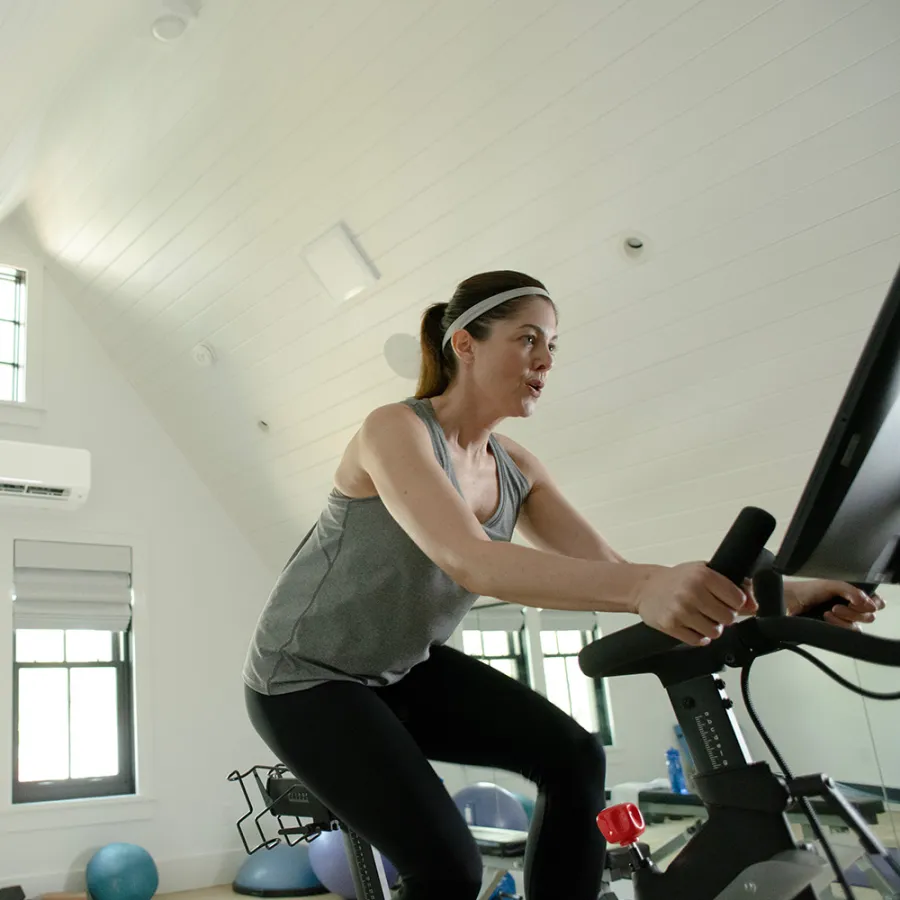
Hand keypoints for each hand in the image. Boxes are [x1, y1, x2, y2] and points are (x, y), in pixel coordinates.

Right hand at [634, 562, 757, 645]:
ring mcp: (681, 610)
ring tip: (701, 618)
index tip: (727, 602)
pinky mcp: (671, 625)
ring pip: (715, 632)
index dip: (735, 603)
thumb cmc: (676, 580)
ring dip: (711, 628)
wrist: (644, 587)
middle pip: (728, 618)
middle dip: (723, 617)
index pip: (738, 599)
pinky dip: (699, 637)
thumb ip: (731, 586)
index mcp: (703, 575)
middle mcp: (692, 592)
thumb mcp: (704, 572)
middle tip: (712, 611)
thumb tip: (754, 605)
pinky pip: (698, 641)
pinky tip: (692, 626)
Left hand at [785, 579, 884, 628]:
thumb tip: (869, 604)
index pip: (875, 601)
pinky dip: (839, 625)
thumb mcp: (830, 584)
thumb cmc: (806, 590)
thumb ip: (851, 591)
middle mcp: (850, 607)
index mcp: (852, 594)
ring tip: (829, 611)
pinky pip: (849, 633)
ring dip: (846, 618)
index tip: (857, 601)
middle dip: (856, 611)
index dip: (872, 603)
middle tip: (837, 606)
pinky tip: (827, 618)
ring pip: (860, 625)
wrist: (787, 603)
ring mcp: (843, 621)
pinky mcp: (835, 631)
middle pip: (870, 615)